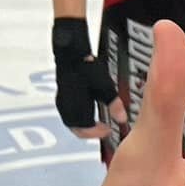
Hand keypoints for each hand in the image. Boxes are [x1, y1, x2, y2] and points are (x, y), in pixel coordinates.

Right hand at [52, 18, 124, 139]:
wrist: (71, 51)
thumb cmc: (87, 69)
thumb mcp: (105, 87)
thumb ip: (114, 104)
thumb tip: (122, 119)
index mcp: (78, 110)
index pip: (86, 130)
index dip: (97, 134)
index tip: (107, 130)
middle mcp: (67, 108)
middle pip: (76, 129)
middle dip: (89, 132)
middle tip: (101, 129)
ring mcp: (62, 101)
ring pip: (71, 121)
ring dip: (82, 125)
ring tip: (95, 121)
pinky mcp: (61, 94)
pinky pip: (68, 112)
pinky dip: (77, 116)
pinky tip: (86, 109)